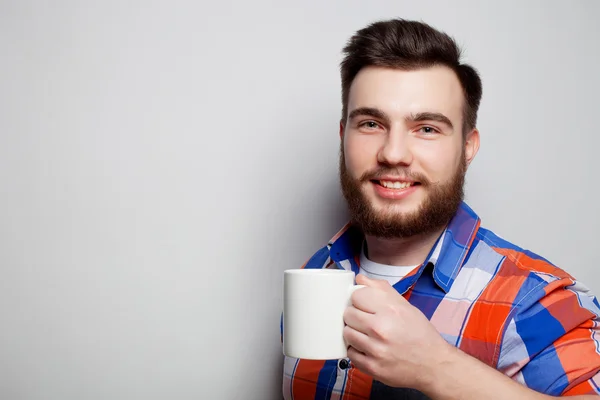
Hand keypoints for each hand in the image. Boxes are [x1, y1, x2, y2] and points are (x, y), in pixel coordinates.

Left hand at [343, 274, 454, 389]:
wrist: (433, 364)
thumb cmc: (420, 333)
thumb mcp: (405, 306)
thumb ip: (380, 289)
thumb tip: (359, 278)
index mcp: (390, 310)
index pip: (356, 295)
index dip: (360, 299)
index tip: (365, 304)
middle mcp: (380, 329)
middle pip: (348, 314)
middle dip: (355, 315)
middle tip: (366, 320)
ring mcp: (375, 349)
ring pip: (346, 333)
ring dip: (354, 333)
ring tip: (367, 334)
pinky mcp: (371, 367)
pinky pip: (350, 353)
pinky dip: (357, 350)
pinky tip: (368, 348)